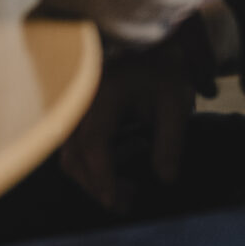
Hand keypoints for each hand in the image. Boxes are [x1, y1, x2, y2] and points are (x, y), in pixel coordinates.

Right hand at [58, 32, 201, 214]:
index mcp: (106, 93)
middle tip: (129, 202)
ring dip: (93, 177)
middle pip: (73, 154)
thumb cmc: (163, 71)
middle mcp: (83, 99)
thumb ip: (171, 142)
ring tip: (127, 188)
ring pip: (69, 152)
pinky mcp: (79, 111)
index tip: (118, 201)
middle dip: (97, 185)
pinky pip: (75, 144)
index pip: (95, 143)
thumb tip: (165, 179)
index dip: (103, 177)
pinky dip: (92, 163)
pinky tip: (120, 165)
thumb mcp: (175, 103)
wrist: (150, 43)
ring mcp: (78, 105)